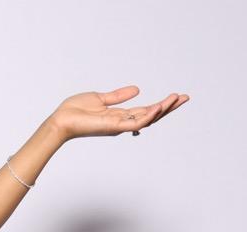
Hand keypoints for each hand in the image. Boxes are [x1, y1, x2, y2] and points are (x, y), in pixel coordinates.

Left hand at [49, 86, 188, 140]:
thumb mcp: (100, 98)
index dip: (162, 104)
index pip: (146, 110)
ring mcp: (119, 126)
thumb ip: (119, 95)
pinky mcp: (113, 127)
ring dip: (162, 110)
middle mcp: (122, 122)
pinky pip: (135, 124)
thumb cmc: (75, 111)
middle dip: (168, 108)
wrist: (61, 119)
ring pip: (147, 120)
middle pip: (151, 116)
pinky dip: (147, 116)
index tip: (177, 96)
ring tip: (176, 99)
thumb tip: (137, 89)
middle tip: (185, 98)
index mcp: (120, 115)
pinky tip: (157, 107)